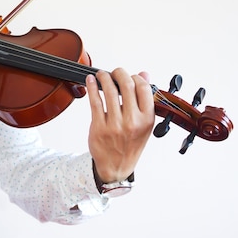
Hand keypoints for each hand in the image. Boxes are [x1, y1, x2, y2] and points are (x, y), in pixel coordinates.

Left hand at [86, 68, 154, 183]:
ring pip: (109, 92)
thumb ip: (145, 99)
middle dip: (119, 73)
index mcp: (147, 119)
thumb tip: (144, 75)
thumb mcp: (144, 124)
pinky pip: (95, 102)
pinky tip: (91, 81)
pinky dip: (92, 87)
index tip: (130, 75)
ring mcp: (115, 124)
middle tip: (114, 72)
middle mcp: (132, 121)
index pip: (144, 88)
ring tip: (101, 74)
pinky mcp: (99, 127)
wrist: (116, 166)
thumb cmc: (130, 144)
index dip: (136, 77)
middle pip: (126, 86)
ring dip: (104, 78)